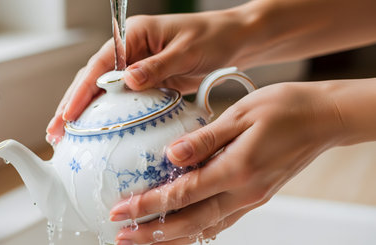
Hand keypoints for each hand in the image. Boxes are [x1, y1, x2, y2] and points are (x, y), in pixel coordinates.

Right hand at [46, 9, 252, 143]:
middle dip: (73, 105)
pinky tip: (99, 131)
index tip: (68, 114)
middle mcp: (131, 50)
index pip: (101, 64)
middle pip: (95, 78)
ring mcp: (138, 66)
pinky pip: (123, 99)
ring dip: (86, 113)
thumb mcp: (186, 51)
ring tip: (67, 136)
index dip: (82, 90)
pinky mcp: (148, 81)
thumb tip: (127, 80)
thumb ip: (157, 66)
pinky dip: (110, 115)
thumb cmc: (213, 38)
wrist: (234, 40)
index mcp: (135, 35)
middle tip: (55, 132)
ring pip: (105, 91)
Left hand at [110, 81, 344, 243]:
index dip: (149, 205)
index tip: (122, 211)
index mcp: (237, 169)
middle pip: (191, 222)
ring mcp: (252, 198)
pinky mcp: (256, 196)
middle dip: (153, 233)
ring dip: (173, 237)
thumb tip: (171, 154)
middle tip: (122, 236)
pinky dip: (197, 230)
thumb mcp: (240, 114)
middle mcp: (245, 192)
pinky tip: (180, 229)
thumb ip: (205, 138)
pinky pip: (221, 221)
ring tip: (144, 241)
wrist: (322, 119)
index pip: (183, 194)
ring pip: (206, 228)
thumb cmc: (284, 109)